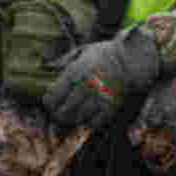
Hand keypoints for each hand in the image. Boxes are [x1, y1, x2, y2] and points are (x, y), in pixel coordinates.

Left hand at [41, 31, 160, 131]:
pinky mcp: (111, 108)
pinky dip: (87, 123)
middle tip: (57, 112)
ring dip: (71, 120)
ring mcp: (99, 99)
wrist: (131, 60)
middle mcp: (86, 87)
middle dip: (57, 114)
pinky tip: (86, 115)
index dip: (48, 102)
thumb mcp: (80, 51)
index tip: (49, 101)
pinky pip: (93, 124)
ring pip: (77, 120)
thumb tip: (45, 68)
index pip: (52, 97)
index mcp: (75, 72)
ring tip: (71, 114)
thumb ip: (62, 61)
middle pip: (63, 113)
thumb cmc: (103, 54)